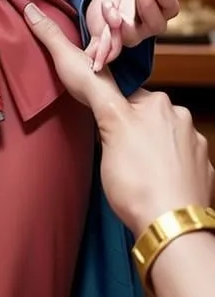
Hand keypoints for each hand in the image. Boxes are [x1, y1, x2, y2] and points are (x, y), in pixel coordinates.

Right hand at [24, 2, 212, 235]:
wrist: (170, 225)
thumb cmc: (137, 179)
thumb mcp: (109, 127)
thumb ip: (101, 94)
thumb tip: (93, 71)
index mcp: (159, 104)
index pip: (128, 98)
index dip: (113, 115)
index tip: (104, 133)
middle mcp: (181, 119)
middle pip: (148, 118)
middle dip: (133, 132)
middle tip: (117, 156)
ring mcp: (195, 146)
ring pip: (164, 140)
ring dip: (152, 151)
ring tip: (137, 176)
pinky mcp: (203, 171)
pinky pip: (179, 163)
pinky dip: (167, 170)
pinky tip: (156, 186)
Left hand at [86, 0, 198, 70]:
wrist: (110, 2)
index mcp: (161, 17)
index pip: (168, 6)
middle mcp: (147, 30)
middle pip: (154, 21)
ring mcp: (127, 37)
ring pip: (128, 35)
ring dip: (118, 19)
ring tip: (109, 5)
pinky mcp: (106, 42)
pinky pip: (102, 50)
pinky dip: (99, 55)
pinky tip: (96, 61)